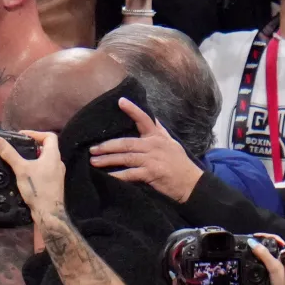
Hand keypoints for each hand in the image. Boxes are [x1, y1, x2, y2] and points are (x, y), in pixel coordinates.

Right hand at [0, 130, 64, 216]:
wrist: (48, 212)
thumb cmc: (38, 188)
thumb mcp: (21, 169)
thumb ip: (9, 154)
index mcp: (53, 155)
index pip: (49, 136)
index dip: (36, 133)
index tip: (23, 136)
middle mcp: (57, 163)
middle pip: (47, 148)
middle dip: (32, 146)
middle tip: (19, 148)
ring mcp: (57, 174)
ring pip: (45, 160)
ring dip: (33, 158)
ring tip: (19, 160)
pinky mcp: (53, 183)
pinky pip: (44, 170)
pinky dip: (35, 168)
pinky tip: (25, 174)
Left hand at [88, 98, 203, 202]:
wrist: (192, 184)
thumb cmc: (179, 164)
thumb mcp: (171, 143)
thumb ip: (158, 131)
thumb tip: (150, 117)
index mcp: (158, 136)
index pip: (145, 119)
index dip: (133, 110)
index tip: (120, 101)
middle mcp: (154, 145)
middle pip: (126, 142)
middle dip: (107, 145)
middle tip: (92, 149)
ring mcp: (152, 159)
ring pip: (125, 157)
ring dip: (108, 159)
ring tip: (94, 161)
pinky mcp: (151, 173)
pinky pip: (130, 174)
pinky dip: (118, 175)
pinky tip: (107, 176)